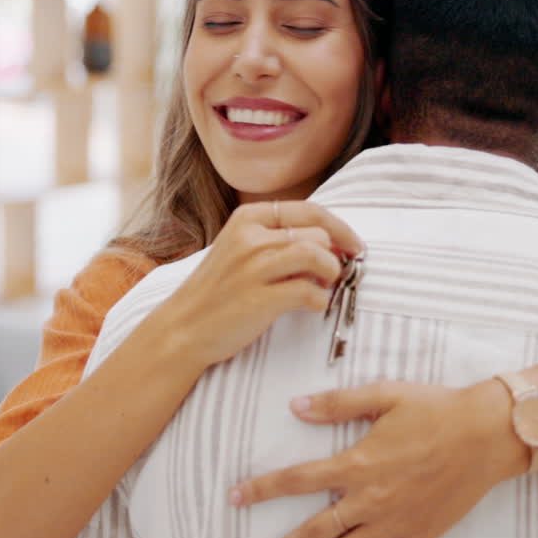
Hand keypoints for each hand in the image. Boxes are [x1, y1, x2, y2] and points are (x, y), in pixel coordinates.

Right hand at [146, 200, 362, 368]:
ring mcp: (254, 268)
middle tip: (331, 276)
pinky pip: (311, 292)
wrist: (183, 327)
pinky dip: (321, 301)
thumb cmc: (217, 291)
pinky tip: (312, 306)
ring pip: (318, 256)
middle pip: (318, 234)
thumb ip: (277, 239)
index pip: (310, 210)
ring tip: (323, 288)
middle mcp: (250, 237)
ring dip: (331, 275)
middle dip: (333, 256)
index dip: (341, 228)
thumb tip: (332, 242)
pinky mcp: (260, 299)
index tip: (354, 246)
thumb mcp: (239, 249)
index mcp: (247, 219)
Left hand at [231, 380, 525, 537]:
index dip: (262, 489)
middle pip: (315, 532)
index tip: (235, 497)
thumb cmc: (436, 409)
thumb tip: (294, 406)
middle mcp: (371, 499)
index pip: (298, 480)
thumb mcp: (383, 395)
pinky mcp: (420, 535)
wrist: (489, 434)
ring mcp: (395, 522)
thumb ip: (336, 404)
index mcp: (357, 464)